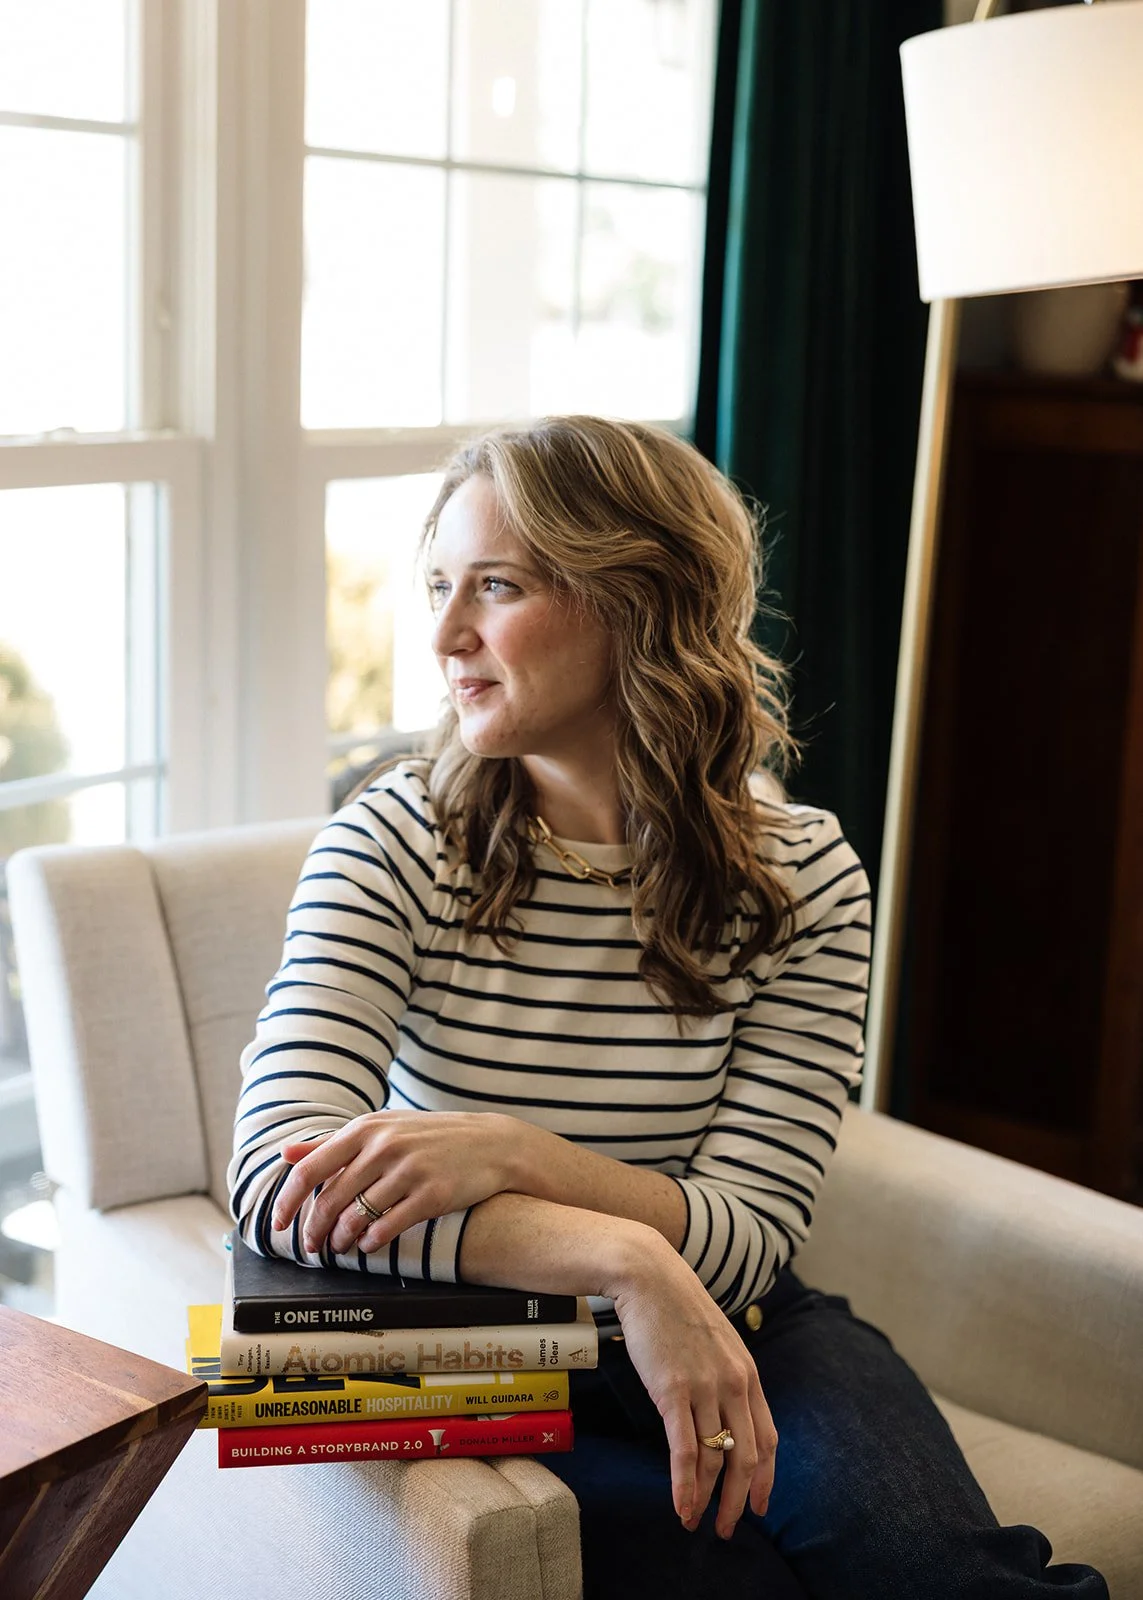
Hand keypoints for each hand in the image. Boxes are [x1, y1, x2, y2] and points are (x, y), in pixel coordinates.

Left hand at [272, 1110, 526, 1256]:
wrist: (491, 1143)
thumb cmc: (430, 1137)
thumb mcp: (382, 1128)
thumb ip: (332, 1143)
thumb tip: (286, 1154)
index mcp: (366, 1128)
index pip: (310, 1169)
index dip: (288, 1201)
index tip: (278, 1223)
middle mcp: (384, 1146)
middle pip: (330, 1198)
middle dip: (314, 1229)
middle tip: (310, 1246)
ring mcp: (409, 1170)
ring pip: (357, 1216)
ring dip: (341, 1239)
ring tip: (339, 1247)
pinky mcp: (432, 1194)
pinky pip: (388, 1226)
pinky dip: (372, 1242)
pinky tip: (369, 1245)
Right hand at [607, 1231, 776, 1539]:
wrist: (648, 1276)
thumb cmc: (676, 1307)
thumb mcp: (715, 1342)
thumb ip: (724, 1377)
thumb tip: (721, 1414)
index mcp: (748, 1374)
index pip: (768, 1439)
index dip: (766, 1478)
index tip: (761, 1506)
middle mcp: (735, 1384)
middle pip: (747, 1457)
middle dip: (740, 1500)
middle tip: (729, 1528)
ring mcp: (706, 1388)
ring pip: (715, 1458)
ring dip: (708, 1499)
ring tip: (697, 1523)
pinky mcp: (674, 1391)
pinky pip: (685, 1449)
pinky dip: (684, 1484)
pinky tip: (681, 1507)